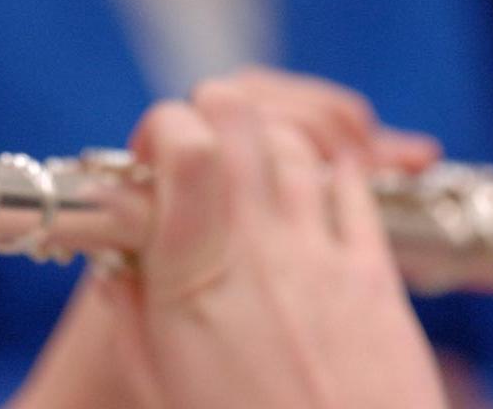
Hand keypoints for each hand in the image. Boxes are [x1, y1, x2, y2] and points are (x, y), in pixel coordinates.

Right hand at [12, 69, 447, 408]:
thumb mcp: (163, 384)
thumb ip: (134, 316)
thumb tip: (117, 267)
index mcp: (192, 280)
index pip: (185, 146)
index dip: (165, 126)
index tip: (155, 156)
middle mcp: (259, 251)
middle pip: (242, 118)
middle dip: (215, 112)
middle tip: (202, 148)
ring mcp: (322, 256)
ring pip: (297, 140)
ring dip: (268, 138)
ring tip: (252, 171)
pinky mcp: (375, 274)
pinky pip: (354, 186)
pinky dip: (332, 168)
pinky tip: (314, 183)